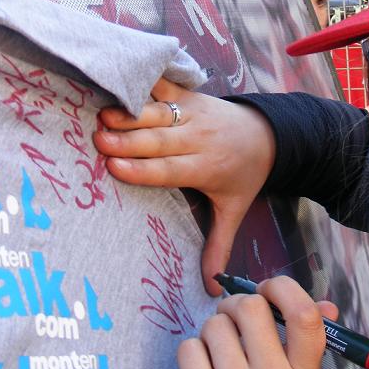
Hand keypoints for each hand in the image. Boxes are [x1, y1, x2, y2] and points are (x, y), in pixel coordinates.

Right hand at [94, 78, 275, 295]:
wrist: (270, 135)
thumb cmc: (244, 174)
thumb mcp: (235, 209)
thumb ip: (219, 244)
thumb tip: (212, 286)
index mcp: (205, 168)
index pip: (169, 170)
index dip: (141, 169)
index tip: (113, 168)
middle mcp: (199, 139)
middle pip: (159, 139)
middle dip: (128, 140)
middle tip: (98, 140)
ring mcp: (195, 113)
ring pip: (159, 111)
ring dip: (131, 112)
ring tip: (103, 115)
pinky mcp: (192, 94)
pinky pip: (166, 86)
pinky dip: (146, 83)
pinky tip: (122, 82)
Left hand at [178, 276, 338, 368]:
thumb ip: (309, 343)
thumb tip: (326, 306)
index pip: (305, 315)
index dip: (283, 287)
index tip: (269, 288)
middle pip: (250, 308)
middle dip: (235, 306)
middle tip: (234, 320)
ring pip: (214, 324)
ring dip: (213, 333)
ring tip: (221, 355)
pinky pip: (189, 347)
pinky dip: (193, 354)